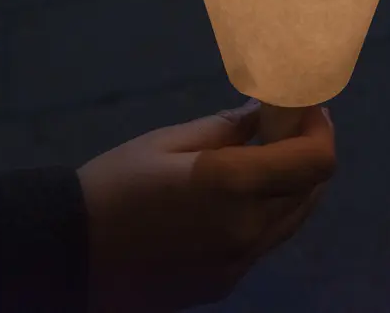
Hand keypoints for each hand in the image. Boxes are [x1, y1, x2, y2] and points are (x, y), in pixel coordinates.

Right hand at [79, 100, 335, 312]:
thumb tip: (267, 112)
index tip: (307, 108)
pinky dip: (270, 212)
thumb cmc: (113, 185)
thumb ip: (229, 127)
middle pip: (312, 188)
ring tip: (267, 154)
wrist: (68, 254)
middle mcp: (246, 229)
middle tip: (287, 125)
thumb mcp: (169, 141)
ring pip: (294, 218)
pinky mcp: (224, 283)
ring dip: (294, 183)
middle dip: (308, 151)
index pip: (316, 160)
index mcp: (232, 185)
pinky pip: (266, 241)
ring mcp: (237, 262)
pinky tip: (242, 193)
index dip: (321, 129)